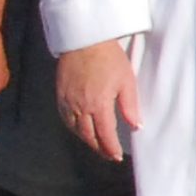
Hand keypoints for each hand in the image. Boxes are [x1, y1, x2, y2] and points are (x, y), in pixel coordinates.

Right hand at [55, 40, 139, 162]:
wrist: (85, 40)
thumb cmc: (108, 57)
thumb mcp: (126, 80)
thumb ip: (130, 106)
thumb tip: (136, 126)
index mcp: (99, 104)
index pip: (105, 135)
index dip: (111, 148)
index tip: (116, 155)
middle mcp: (81, 107)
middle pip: (89, 136)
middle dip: (99, 148)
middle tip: (108, 154)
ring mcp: (68, 102)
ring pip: (75, 130)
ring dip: (87, 140)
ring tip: (97, 144)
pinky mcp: (60, 95)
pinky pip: (65, 119)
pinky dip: (73, 128)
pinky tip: (80, 129)